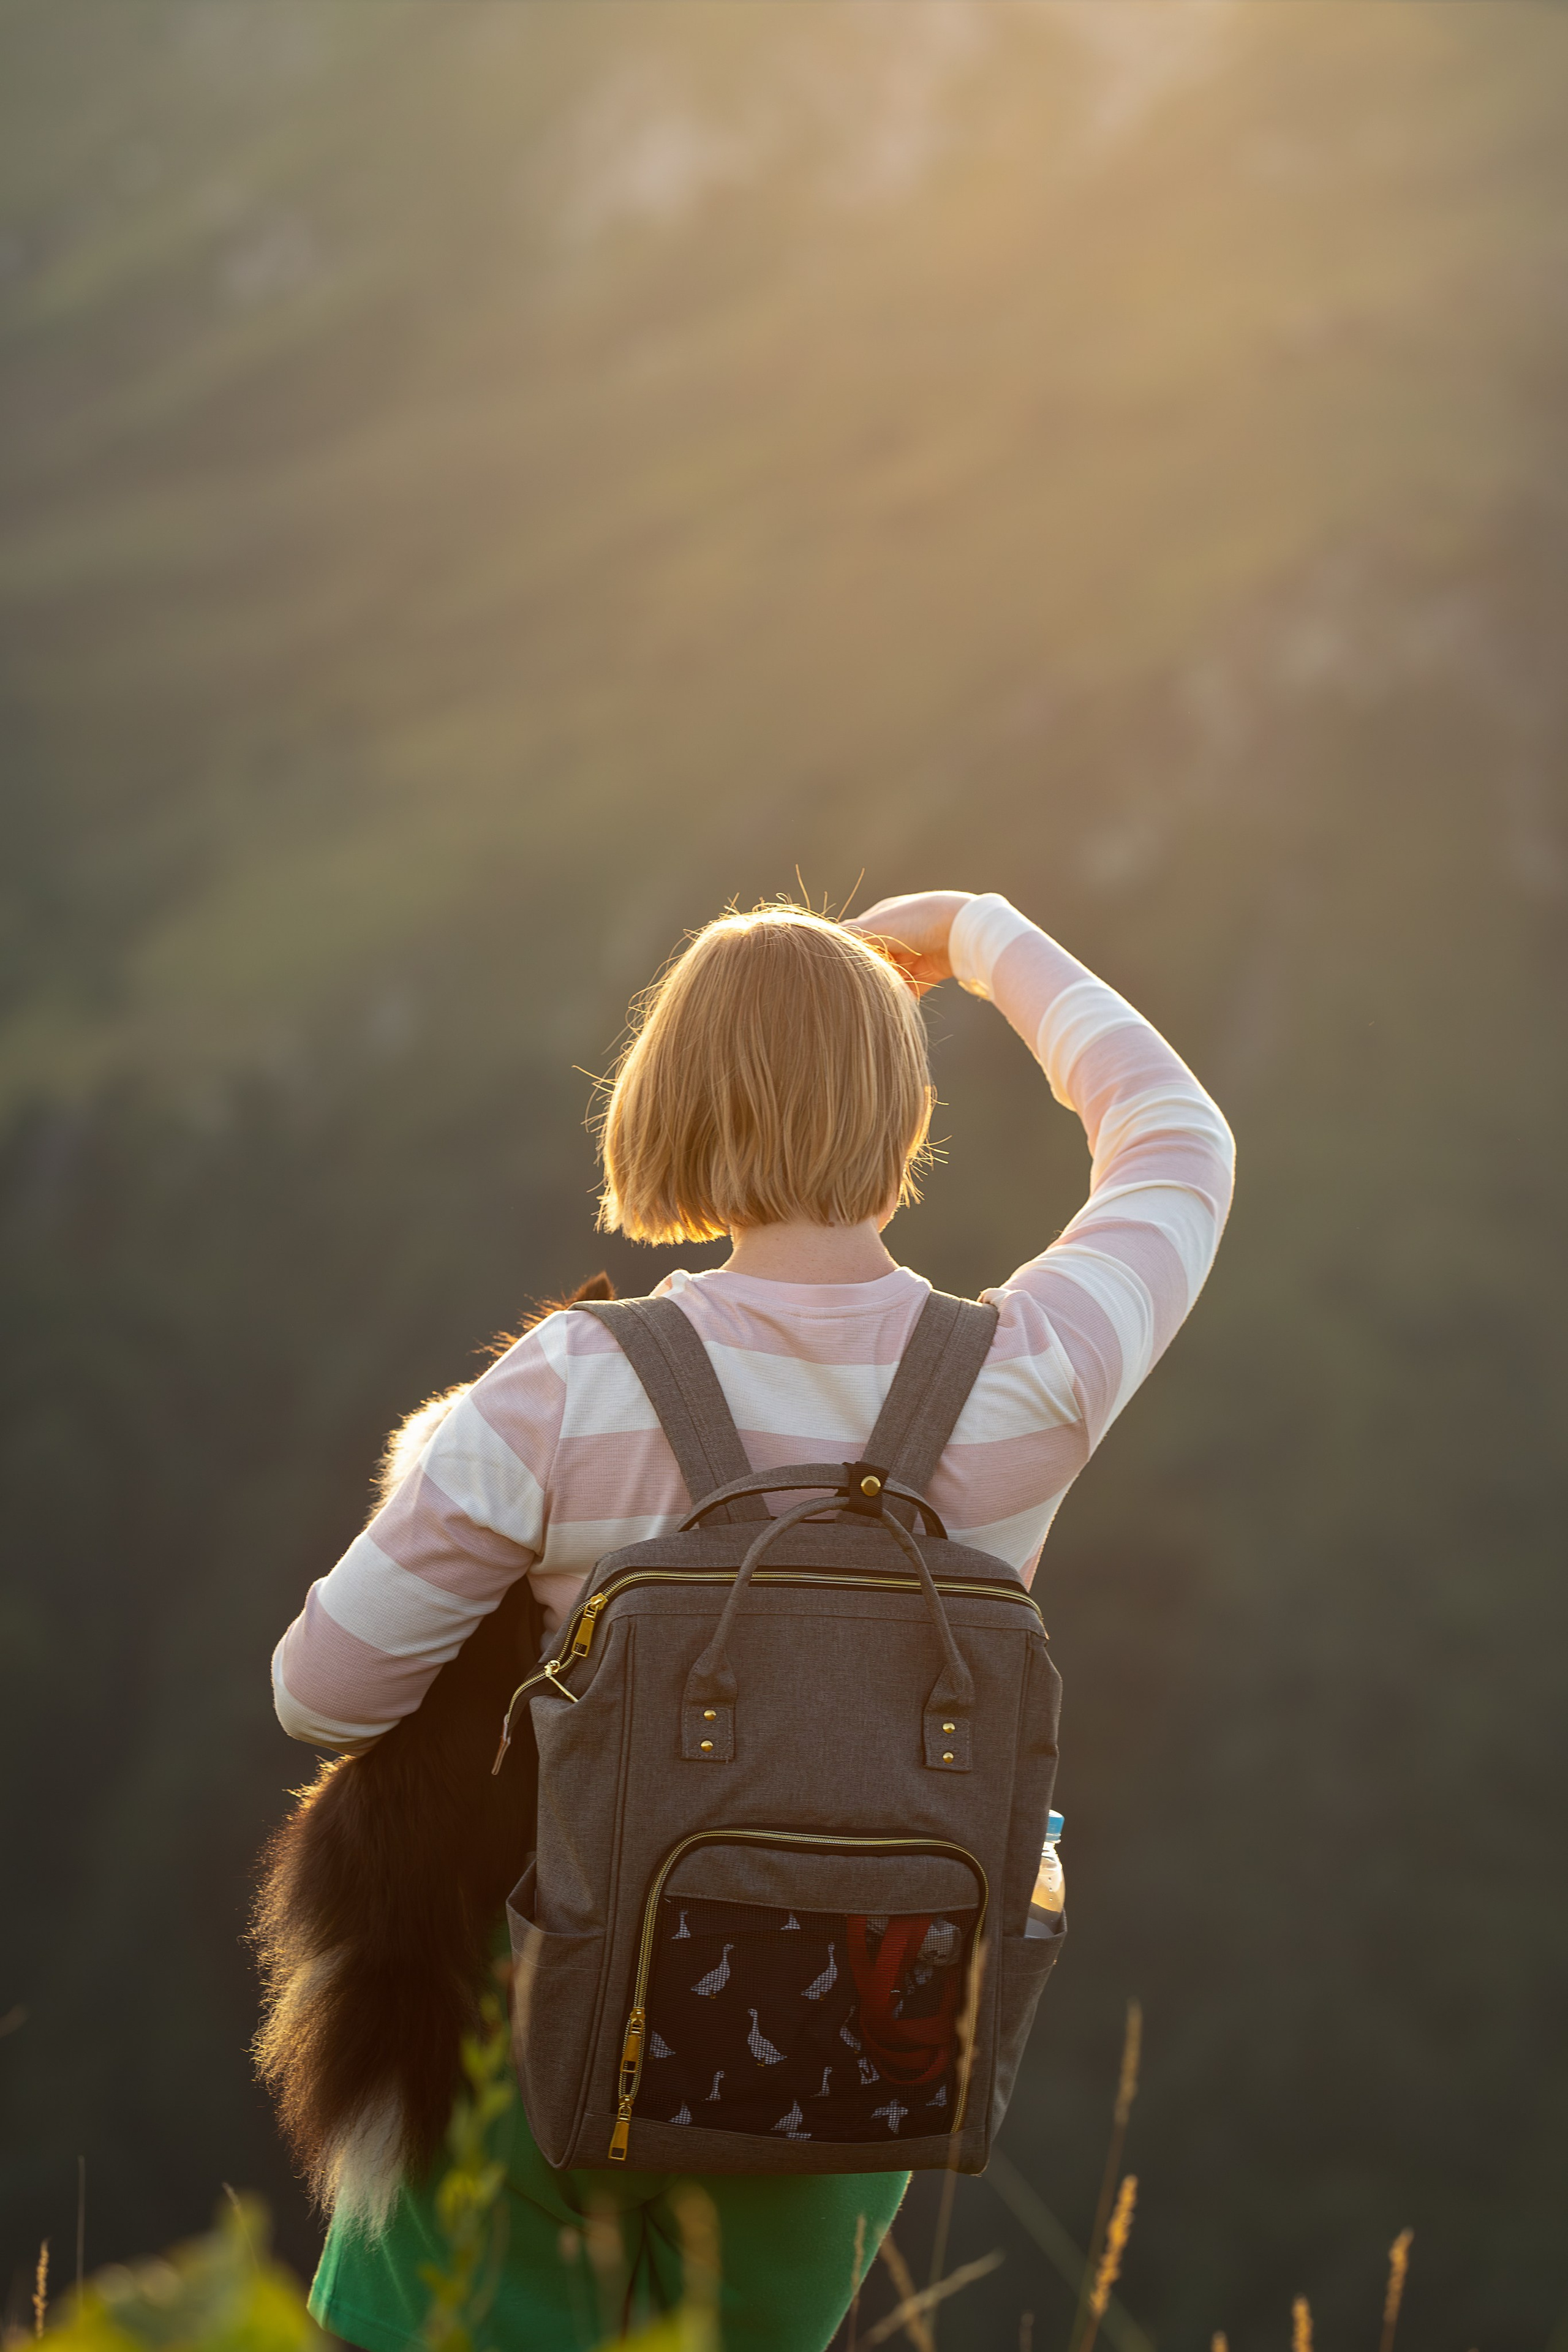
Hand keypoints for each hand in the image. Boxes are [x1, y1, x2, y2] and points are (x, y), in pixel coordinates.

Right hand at [843, 891, 973, 996]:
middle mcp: (898, 934)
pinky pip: (908, 989)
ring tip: (873, 998)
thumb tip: (823, 940)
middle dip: (867, 974)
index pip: (855, 937)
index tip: (838, 971)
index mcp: (883, 917)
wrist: (964, 932)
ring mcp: (913, 954)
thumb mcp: (878, 925)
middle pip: (873, 960)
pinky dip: (901, 997)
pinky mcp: (928, 972)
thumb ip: (850, 935)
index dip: (847, 954)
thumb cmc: (919, 921)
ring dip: (883, 987)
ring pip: (889, 976)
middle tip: (855, 989)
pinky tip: (893, 1005)